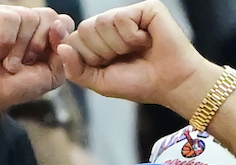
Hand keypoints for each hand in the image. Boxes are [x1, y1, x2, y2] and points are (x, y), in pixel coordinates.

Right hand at [0, 5, 75, 113]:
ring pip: (29, 17)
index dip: (59, 40)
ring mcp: (12, 16)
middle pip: (49, 15)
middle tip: (25, 62)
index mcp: (47, 33)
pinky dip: (5, 40)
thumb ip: (65, 54)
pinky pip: (10, 18)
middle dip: (39, 45)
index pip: (65, 22)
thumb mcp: (52, 76)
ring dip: (20, 48)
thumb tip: (59, 26)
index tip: (45, 58)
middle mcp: (31, 21)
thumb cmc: (17, 85)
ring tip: (9, 61)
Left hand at [57, 0, 218, 116]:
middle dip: (103, 51)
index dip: (89, 57)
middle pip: (85, 30)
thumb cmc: (141, 84)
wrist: (173, 84)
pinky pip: (121, 19)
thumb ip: (76, 70)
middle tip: (126, 58)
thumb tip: (62, 48)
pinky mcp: (145, 9)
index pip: (74, 40)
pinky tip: (146, 40)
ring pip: (101, 23)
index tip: (109, 65)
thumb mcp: (101, 83)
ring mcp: (128, 14)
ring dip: (119, 45)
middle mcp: (112, 24)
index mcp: (100, 40)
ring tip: (138, 50)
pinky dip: (132, 37)